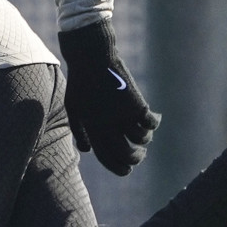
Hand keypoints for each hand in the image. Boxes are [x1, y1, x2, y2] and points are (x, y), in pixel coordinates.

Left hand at [59, 20, 160, 176]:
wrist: (91, 55)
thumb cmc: (81, 82)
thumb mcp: (73, 107)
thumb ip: (79, 130)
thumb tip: (88, 151)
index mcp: (91, 126)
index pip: (106, 156)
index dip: (118, 168)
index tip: (127, 170)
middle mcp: (107, 123)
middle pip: (126, 153)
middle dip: (135, 159)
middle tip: (139, 156)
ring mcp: (122, 113)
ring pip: (141, 138)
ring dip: (145, 140)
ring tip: (144, 135)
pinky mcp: (135, 101)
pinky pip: (150, 122)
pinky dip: (154, 124)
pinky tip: (153, 119)